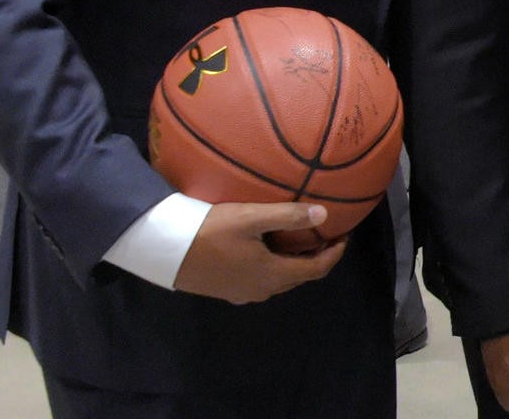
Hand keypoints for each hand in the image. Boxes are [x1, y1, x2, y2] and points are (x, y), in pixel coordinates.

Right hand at [172, 202, 346, 304]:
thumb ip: (289, 216)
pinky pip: (261, 280)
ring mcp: (242, 294)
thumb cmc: (211, 231)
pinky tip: (268, 248)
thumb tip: (324, 214)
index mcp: (273, 275)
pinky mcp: (226, 290)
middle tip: (323, 234)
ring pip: (280, 280)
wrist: (164, 249)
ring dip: (294, 262)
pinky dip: (274, 266)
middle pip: (299, 277)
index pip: (317, 270)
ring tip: (299, 238)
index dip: (334, 253)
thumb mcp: (251, 218)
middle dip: (316, 257)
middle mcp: (261, 290)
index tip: (343, 235)